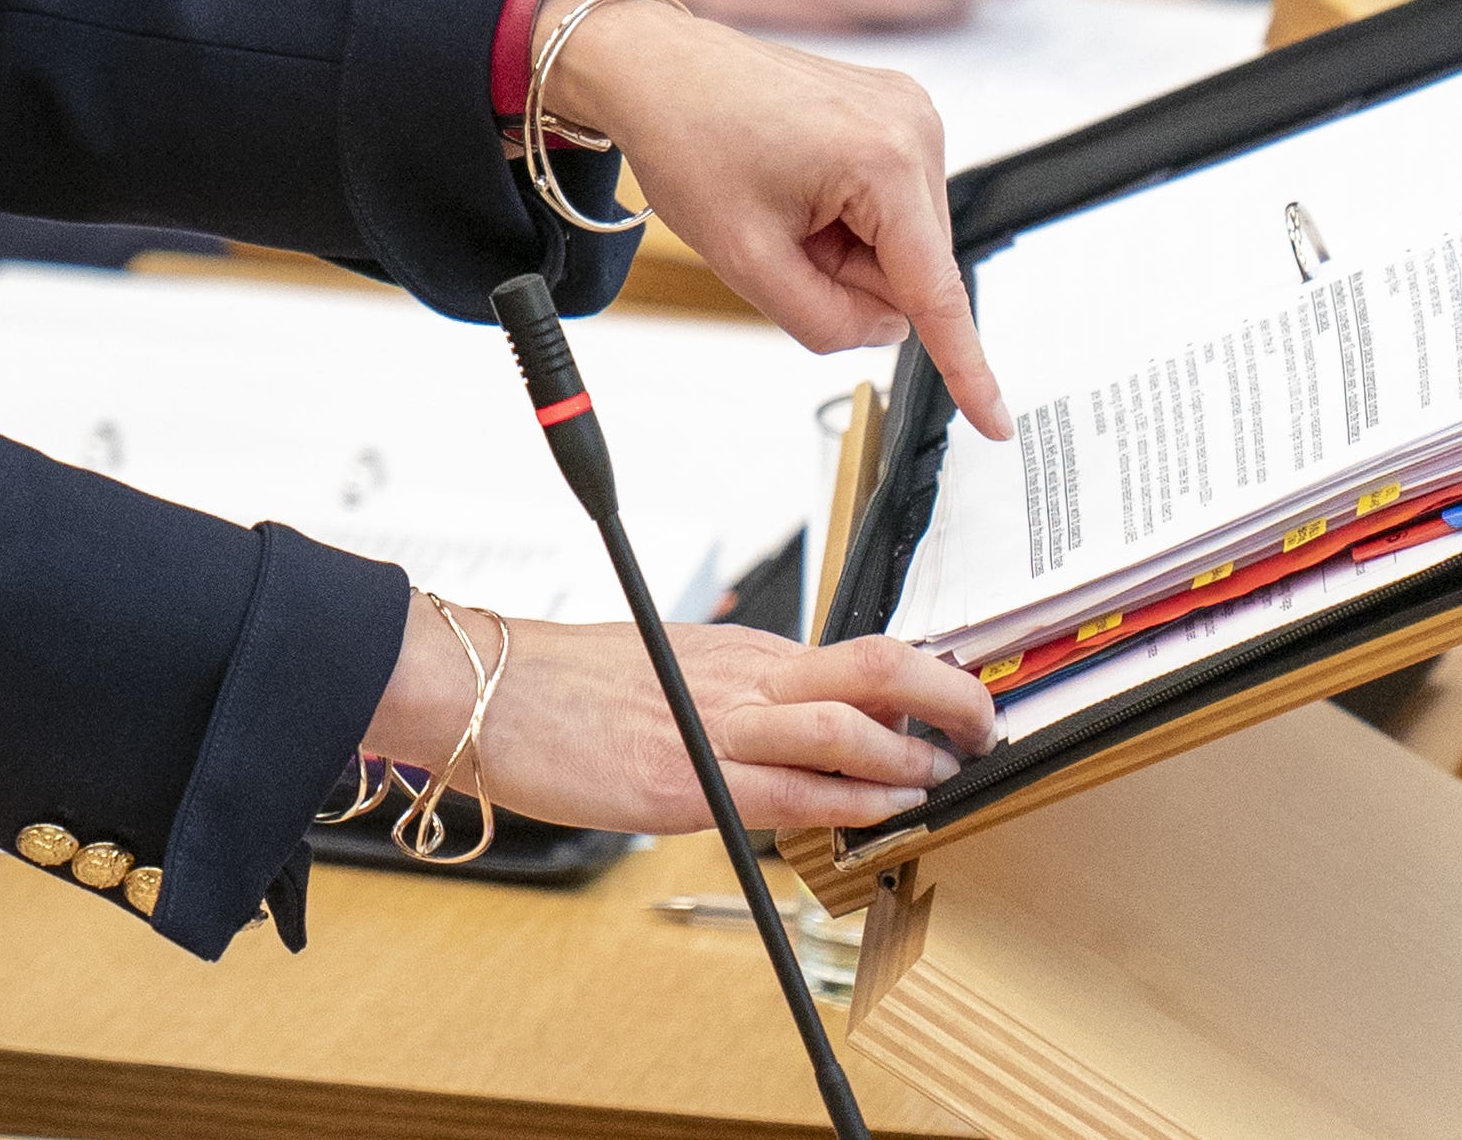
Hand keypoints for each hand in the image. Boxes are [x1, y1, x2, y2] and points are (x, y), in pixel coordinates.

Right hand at [365, 606, 999, 836]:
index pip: (853, 657)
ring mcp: (714, 726)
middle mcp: (738, 677)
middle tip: (984, 725)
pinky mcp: (682, 781)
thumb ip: (725, 695)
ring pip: (845, 724)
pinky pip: (788, 791)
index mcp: (737, 650)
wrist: (478, 689)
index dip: (922, 679)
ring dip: (912, 753)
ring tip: (947, 774)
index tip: (958, 704)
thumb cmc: (557, 685)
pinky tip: (883, 810)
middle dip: (947, 695)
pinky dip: (850, 800)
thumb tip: (776, 725)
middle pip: (873, 666)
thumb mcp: (662, 669)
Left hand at [540, 0, 1006, 436]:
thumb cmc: (689, 141)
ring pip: (903, 242)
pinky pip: (892, 204)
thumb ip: (825, 321)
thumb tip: (887, 329)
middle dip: (851, 275)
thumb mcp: (746, 260)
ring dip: (848, 246)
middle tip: (784, 237)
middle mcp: (914, 126)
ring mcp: (910, 112)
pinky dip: (850, 217)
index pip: (934, 290)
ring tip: (788, 202)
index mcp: (884, 159)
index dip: (964, 366)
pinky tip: (803, 186)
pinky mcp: (897, 111)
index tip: (996, 421)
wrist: (659, 69)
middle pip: (913, 270)